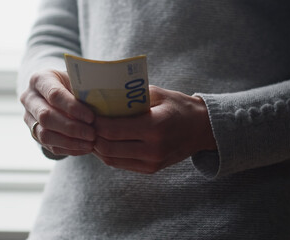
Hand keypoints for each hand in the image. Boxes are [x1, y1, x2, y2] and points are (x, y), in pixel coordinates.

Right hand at [20, 69, 95, 156]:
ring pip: (45, 134)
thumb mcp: (79, 80)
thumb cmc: (74, 84)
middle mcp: (29, 98)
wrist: (62, 93)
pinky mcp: (34, 134)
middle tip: (92, 134)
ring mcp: (29, 118)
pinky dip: (68, 149)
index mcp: (39, 80)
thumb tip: (102, 103)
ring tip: (90, 144)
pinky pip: (49, 146)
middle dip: (72, 128)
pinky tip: (84, 148)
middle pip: (46, 117)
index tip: (92, 118)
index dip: (73, 108)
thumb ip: (85, 90)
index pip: (54, 95)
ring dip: (70, 142)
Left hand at [93, 85, 216, 173]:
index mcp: (155, 126)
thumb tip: (102, 98)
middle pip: (107, 147)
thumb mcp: (158, 94)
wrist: (202, 129)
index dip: (94, 122)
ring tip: (93, 133)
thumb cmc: (179, 106)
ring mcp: (152, 162)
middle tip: (86, 123)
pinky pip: (121, 164)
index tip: (87, 112)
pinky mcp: (151, 169)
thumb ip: (131, 98)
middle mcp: (153, 148)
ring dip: (98, 147)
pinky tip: (106, 142)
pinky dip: (109, 154)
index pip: (112, 129)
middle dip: (92, 135)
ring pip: (111, 159)